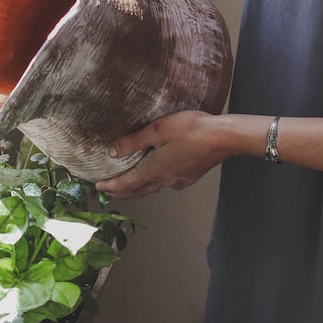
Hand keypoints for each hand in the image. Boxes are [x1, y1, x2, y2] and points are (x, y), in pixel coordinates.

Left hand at [96, 110, 228, 198]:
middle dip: (121, 192)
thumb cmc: (192, 129)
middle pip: (138, 191)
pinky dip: (154, 182)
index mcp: (155, 169)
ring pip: (152, 188)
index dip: (111, 186)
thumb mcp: (158, 130)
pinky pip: (166, 183)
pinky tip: (157, 175)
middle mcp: (166, 180)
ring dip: (137, 188)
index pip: (126, 183)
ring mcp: (179, 180)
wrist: (224, 137)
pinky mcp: (190, 176)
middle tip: (108, 192)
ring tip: (128, 185)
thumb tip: (111, 152)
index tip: (98, 188)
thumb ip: (134, 141)